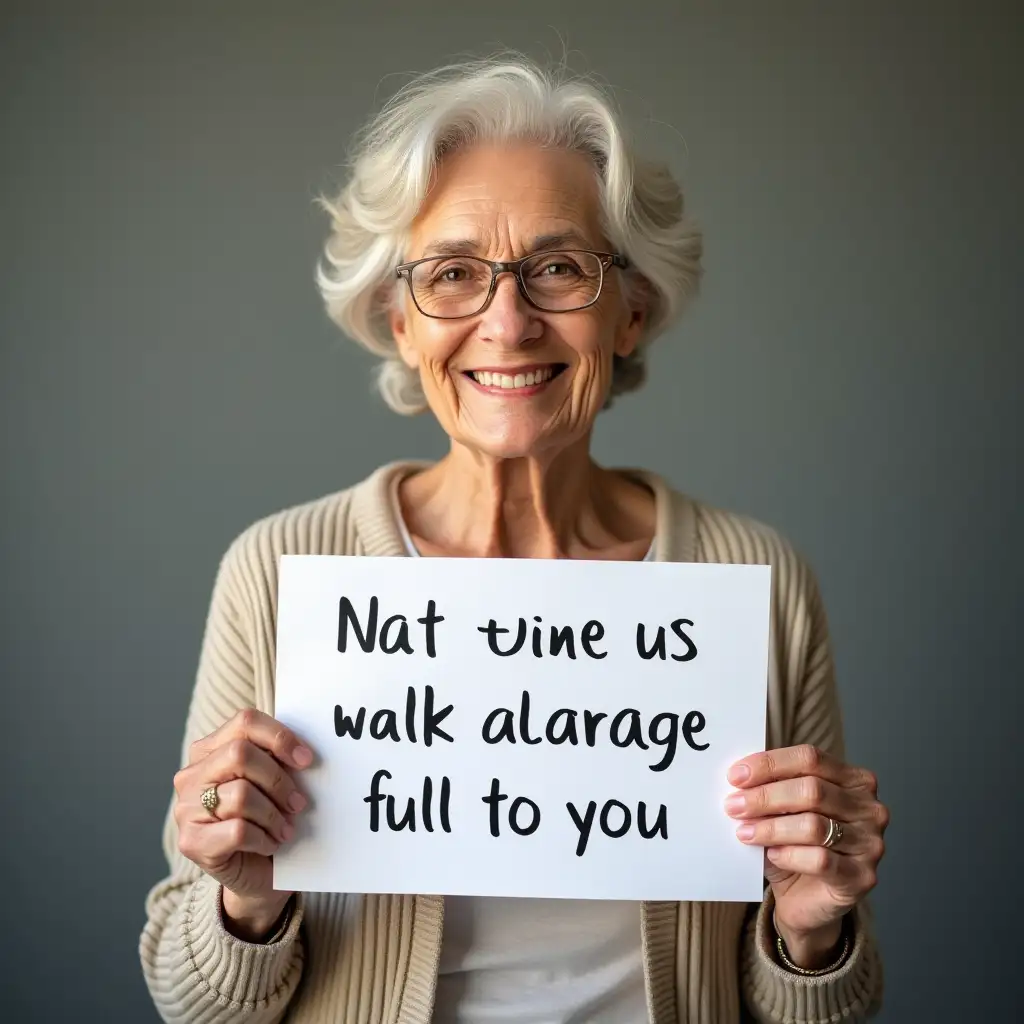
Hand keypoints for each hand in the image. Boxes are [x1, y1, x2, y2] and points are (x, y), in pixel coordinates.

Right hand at [173, 709, 313, 937]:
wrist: (257, 874)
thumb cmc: (268, 819)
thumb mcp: (274, 782)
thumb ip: (278, 760)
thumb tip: (304, 752)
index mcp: (210, 750)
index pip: (245, 722)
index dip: (279, 736)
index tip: (306, 759)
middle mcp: (191, 775)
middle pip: (240, 754)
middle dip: (278, 779)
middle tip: (299, 803)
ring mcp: (185, 809)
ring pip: (241, 795)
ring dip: (274, 815)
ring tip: (285, 828)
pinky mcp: (191, 842)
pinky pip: (237, 830)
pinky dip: (263, 838)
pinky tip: (270, 844)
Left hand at [725, 744, 888, 967]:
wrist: (807, 900)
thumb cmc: (795, 845)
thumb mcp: (783, 810)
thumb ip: (771, 789)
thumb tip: (738, 778)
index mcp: (853, 779)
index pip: (810, 758)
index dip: (770, 764)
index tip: (735, 775)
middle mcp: (869, 808)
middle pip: (811, 790)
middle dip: (765, 797)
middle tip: (733, 806)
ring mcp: (870, 843)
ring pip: (814, 825)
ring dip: (771, 827)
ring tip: (744, 832)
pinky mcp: (862, 877)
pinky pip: (820, 860)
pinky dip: (789, 855)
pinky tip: (772, 855)